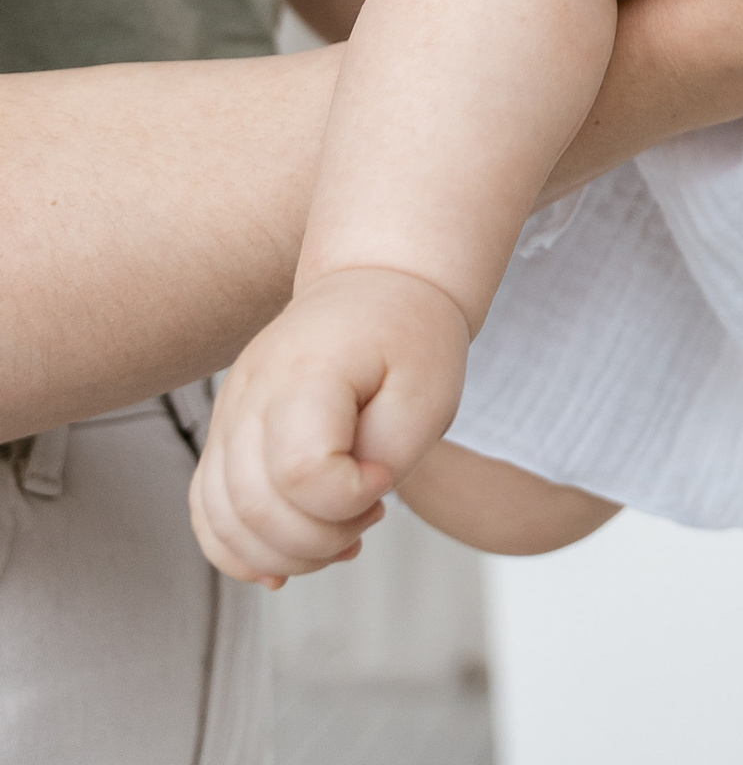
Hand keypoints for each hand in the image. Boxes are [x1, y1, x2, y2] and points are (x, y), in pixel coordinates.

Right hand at [188, 265, 469, 585]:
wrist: (377, 288)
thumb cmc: (409, 340)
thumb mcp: (429, 391)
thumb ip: (387, 456)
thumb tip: (342, 505)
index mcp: (306, 372)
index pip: (302, 473)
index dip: (350, 497)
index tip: (386, 477)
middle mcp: (250, 393)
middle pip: (256, 506)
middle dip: (320, 539)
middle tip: (372, 514)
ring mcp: (228, 415)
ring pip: (224, 519)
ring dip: (285, 554)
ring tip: (342, 537)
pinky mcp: (224, 436)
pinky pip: (208, 513)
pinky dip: (243, 550)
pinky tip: (289, 560)